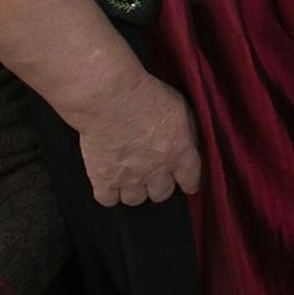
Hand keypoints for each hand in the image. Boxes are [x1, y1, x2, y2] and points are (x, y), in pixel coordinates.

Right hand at [71, 71, 201, 206]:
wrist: (110, 98)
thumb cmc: (146, 94)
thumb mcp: (181, 107)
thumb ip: (186, 131)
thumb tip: (187, 144)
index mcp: (180, 151)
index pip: (191, 178)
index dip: (189, 183)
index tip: (188, 185)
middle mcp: (157, 169)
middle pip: (162, 194)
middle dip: (159, 185)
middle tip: (153, 176)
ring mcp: (129, 177)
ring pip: (135, 199)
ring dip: (134, 190)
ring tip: (129, 178)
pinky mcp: (102, 178)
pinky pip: (107, 200)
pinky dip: (108, 194)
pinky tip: (109, 184)